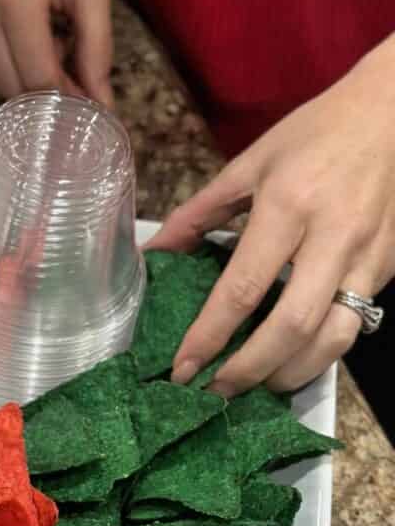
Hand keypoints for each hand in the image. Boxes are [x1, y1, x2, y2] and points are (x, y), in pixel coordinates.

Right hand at [0, 0, 112, 105]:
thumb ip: (98, 48)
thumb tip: (101, 105)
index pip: (38, 76)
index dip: (64, 98)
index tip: (85, 101)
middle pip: (15, 87)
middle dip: (46, 94)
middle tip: (72, 73)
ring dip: (28, 80)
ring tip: (51, 46)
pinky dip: (11, 63)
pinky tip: (28, 37)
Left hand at [147, 36, 394, 395]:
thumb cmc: (315, 133)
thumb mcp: (248, 164)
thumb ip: (197, 214)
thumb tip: (153, 255)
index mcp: (288, 206)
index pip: (242, 289)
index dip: (209, 337)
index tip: (182, 369)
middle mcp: (332, 236)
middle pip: (291, 326)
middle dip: (248, 369)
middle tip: (214, 392)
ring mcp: (368, 256)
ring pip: (333, 338)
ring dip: (289, 373)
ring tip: (252, 388)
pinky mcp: (388, 267)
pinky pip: (355, 325)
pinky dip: (320, 354)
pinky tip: (291, 362)